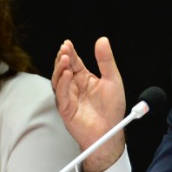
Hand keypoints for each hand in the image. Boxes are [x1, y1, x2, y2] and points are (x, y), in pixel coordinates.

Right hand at [51, 37, 128, 171]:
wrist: (111, 130)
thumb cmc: (112, 108)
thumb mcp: (113, 79)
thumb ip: (106, 60)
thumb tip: (102, 40)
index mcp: (84, 78)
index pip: (74, 62)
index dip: (70, 52)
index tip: (67, 43)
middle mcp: (74, 86)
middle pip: (63, 69)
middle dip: (62, 58)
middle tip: (64, 49)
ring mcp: (69, 97)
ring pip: (58, 80)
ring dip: (59, 69)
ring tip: (64, 59)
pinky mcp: (66, 109)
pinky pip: (61, 95)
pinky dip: (63, 84)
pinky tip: (67, 75)